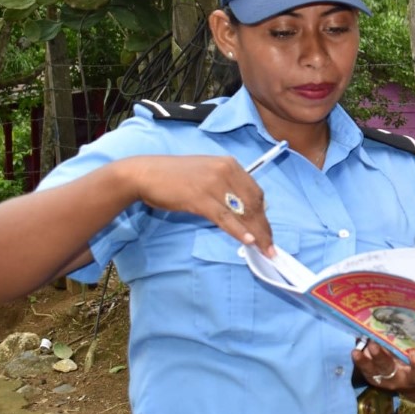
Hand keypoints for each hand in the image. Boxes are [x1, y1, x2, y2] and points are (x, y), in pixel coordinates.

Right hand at [118, 155, 273, 253]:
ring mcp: (213, 183)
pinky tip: (248, 241)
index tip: (267, 231)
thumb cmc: (175, 177)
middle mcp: (226, 171)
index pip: (256, 192)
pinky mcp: (200, 198)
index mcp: (230, 164)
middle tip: (269, 246)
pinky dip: (238, 230)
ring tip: (264, 249)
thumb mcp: (208, 175)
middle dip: (263, 227)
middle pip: (253, 203)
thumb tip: (245, 209)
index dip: (264, 214)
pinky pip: (225, 218)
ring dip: (256, 233)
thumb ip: (227, 187)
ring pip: (242, 212)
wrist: (145, 173)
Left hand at [351, 341, 414, 391]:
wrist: (412, 380)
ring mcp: (386, 380)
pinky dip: (360, 360)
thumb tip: (412, 323)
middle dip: (380, 357)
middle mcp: (400, 379)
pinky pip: (366, 370)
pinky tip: (355, 350)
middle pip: (389, 368)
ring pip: (373, 371)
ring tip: (356, 352)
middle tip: (373, 345)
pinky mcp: (375, 379)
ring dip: (364, 361)